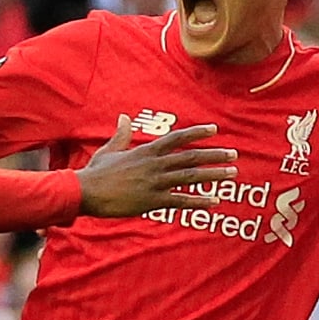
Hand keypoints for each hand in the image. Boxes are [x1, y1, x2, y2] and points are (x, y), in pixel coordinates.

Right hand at [74, 117, 236, 217]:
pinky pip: (181, 201)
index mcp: (146, 151)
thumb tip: (123, 118)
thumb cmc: (96, 173)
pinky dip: (199, 201)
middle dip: (215, 155)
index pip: (178, 138)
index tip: (215, 129)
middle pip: (191, 156)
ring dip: (214, 175)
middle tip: (233, 155)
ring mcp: (155, 183)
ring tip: (232, 174)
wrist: (85, 192)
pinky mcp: (152, 201)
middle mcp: (155, 164)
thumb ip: (121, 135)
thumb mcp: (109, 150)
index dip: (197, 132)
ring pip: (191, 176)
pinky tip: (215, 201)